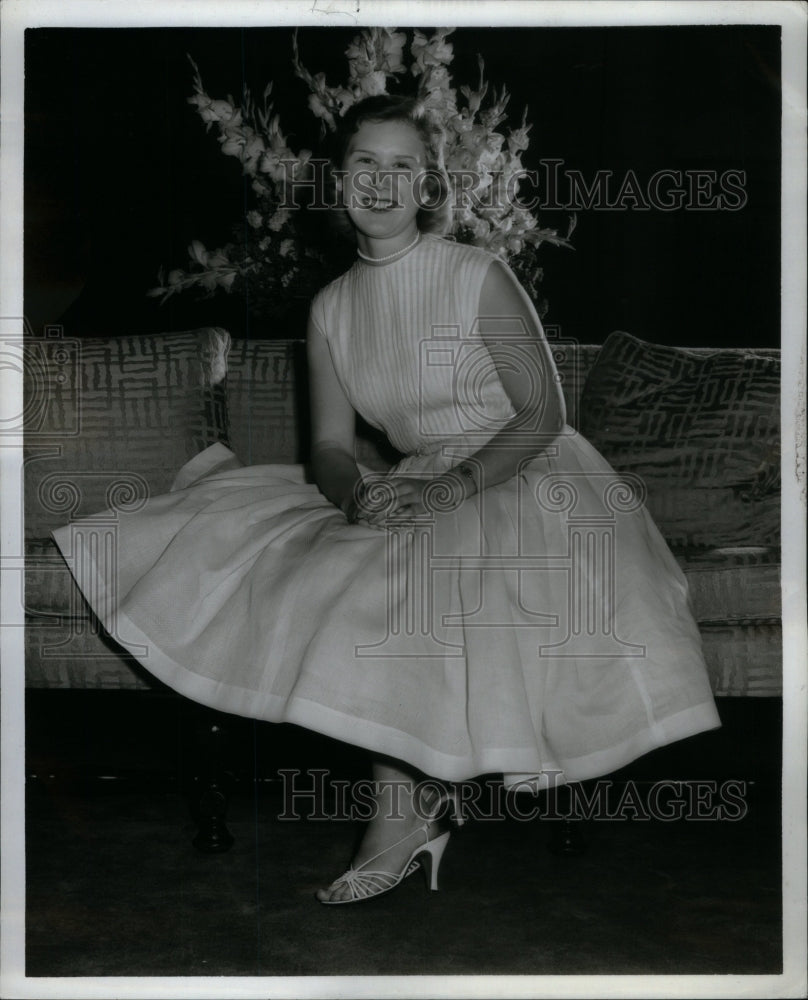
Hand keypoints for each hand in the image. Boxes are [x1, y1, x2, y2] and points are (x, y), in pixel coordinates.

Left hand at [346, 473, 469, 525]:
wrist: (443, 488)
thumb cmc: (421, 489)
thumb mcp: (405, 487)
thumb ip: (392, 491)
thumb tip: (376, 499)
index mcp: (399, 481)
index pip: (379, 488)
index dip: (367, 497)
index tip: (358, 506)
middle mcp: (404, 486)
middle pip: (383, 495)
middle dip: (370, 506)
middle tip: (359, 515)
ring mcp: (412, 495)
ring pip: (393, 503)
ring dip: (380, 513)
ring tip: (370, 521)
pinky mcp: (420, 504)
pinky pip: (407, 512)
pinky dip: (397, 518)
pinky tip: (388, 524)